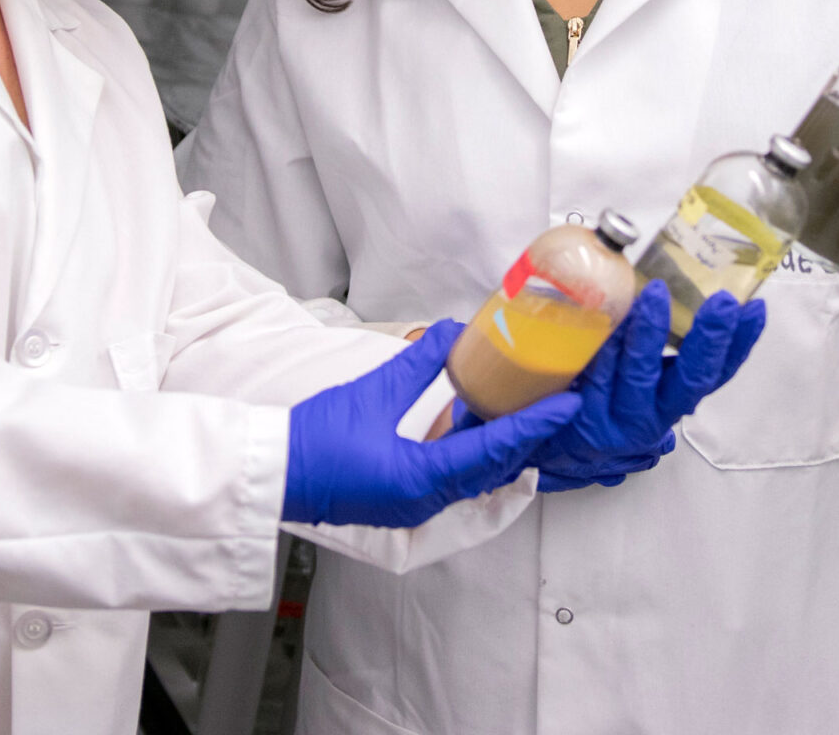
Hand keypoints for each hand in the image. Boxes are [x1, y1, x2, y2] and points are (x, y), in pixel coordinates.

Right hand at [283, 320, 576, 527]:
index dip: (535, 425)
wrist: (272, 473)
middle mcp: (424, 500)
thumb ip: (421, 362)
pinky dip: (474, 452)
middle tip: (556, 403)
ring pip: (476, 475)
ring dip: (502, 444)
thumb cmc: (313, 439)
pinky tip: (477, 425)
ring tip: (527, 410)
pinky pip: (454, 478)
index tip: (566, 404)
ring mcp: (414, 505)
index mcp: (421, 480)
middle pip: (494, 468)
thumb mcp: (373, 391)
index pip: (495, 450)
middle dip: (528, 436)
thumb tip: (454, 332)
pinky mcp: (402, 500)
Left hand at [522, 283, 767, 493]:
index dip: (740, 345)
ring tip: (656, 294)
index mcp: (673, 402)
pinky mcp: (583, 416)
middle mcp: (654, 418)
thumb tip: (681, 284)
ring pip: (639, 376)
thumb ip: (661, 346)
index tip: (754, 310)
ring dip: (649, 334)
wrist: (556, 448)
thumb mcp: (643, 379)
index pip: (717, 374)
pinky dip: (606, 345)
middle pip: (691, 380)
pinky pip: (597, 374)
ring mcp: (619, 420)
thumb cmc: (605, 399)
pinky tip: (611, 319)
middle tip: (722, 303)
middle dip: (708, 339)